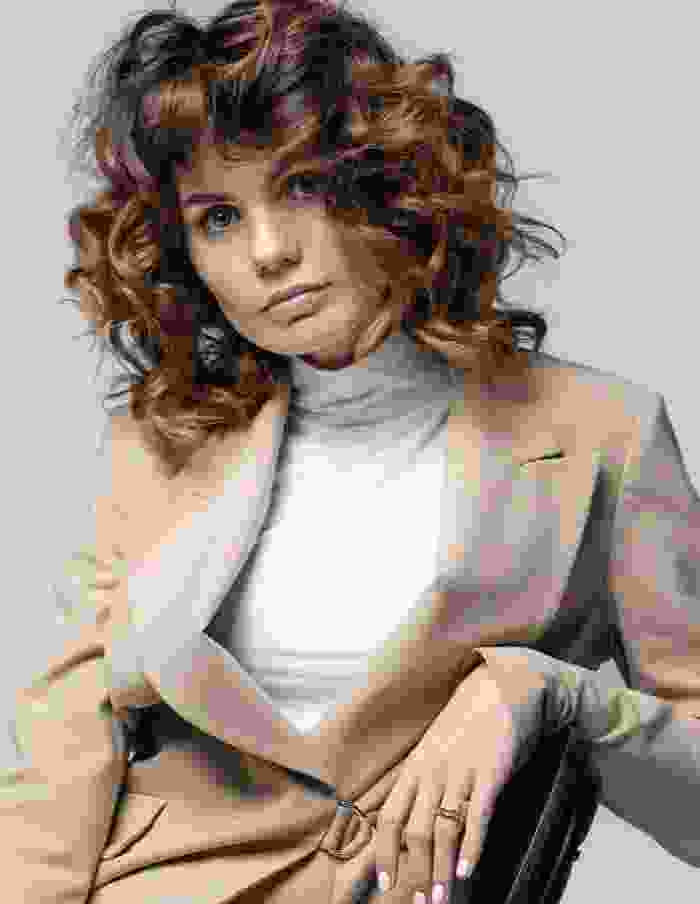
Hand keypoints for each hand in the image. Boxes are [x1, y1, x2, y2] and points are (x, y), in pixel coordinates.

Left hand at [372, 663, 515, 902]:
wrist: (501, 687)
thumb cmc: (465, 722)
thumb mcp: (433, 749)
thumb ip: (421, 783)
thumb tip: (405, 822)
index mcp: (415, 768)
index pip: (390, 817)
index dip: (384, 853)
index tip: (384, 885)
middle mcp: (432, 772)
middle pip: (414, 831)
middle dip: (413, 873)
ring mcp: (460, 772)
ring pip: (443, 829)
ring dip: (439, 870)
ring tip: (440, 900)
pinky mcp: (489, 772)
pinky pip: (477, 814)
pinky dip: (471, 846)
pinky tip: (467, 870)